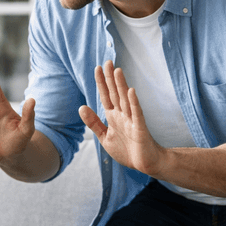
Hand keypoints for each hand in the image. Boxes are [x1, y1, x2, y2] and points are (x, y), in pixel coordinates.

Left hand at [79, 61, 164, 175]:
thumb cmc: (127, 150)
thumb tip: (81, 107)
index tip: (98, 68)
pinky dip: (133, 102)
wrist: (145, 164)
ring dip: (121, 85)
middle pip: (115, 93)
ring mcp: (132, 120)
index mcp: (113, 117)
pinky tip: (131, 91)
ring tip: (117, 71)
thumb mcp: (105, 137)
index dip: (101, 83)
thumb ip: (93, 123)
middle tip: (107, 61)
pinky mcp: (140, 128)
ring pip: (125, 99)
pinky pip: (136, 113)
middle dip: (111, 78)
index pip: (105, 96)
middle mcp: (122, 115)